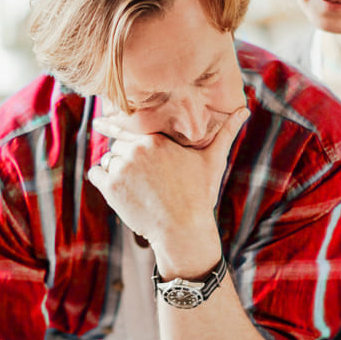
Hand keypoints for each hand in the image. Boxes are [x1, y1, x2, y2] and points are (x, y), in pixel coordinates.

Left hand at [87, 106, 248, 274]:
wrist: (183, 230)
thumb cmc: (199, 195)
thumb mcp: (213, 161)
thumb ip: (226, 132)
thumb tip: (244, 109)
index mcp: (158, 139)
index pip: (131, 124)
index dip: (124, 130)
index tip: (107, 124)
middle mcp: (138, 149)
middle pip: (120, 143)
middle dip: (127, 156)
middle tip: (142, 175)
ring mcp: (123, 168)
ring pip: (108, 158)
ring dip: (116, 169)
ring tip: (135, 185)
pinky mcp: (111, 188)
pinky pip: (96, 174)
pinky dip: (103, 181)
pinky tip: (121, 190)